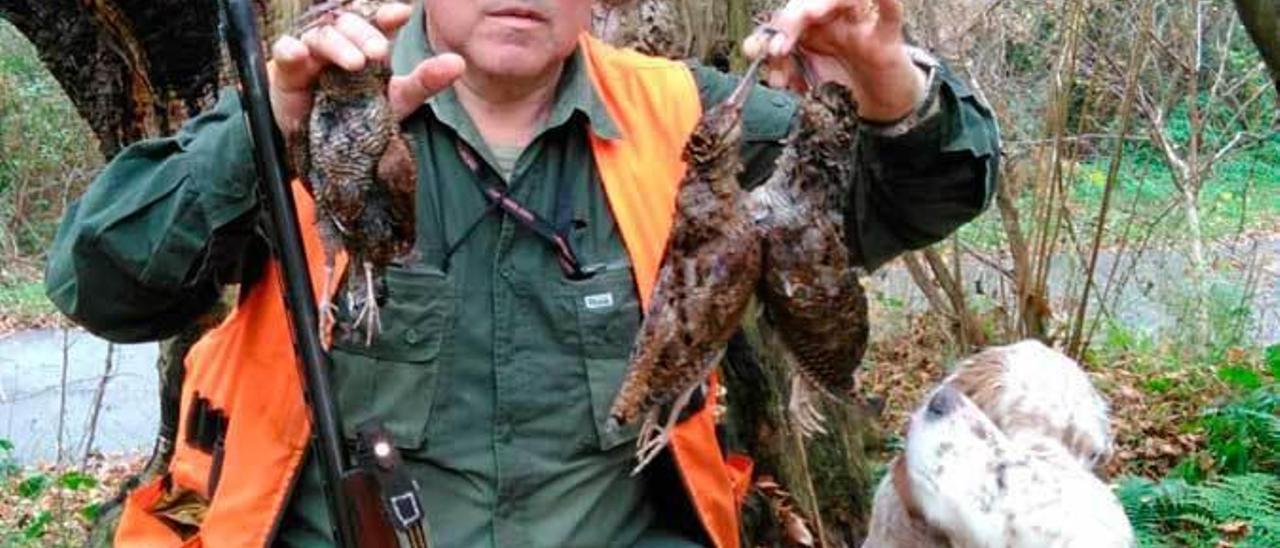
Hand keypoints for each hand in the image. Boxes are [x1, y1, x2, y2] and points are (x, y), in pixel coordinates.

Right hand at [267, 3, 465, 134]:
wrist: (324, 152)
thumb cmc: (362, 119)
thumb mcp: (397, 101)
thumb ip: (425, 81)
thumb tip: (459, 62)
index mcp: (365, 45)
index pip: (375, 21)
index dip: (386, 15)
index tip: (402, 13)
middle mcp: (339, 44)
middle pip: (348, 24)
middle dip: (364, 33)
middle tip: (379, 52)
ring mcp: (311, 55)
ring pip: (321, 35)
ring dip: (338, 44)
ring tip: (356, 63)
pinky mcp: (285, 71)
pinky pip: (284, 52)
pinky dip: (290, 50)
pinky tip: (299, 53)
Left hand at [743, 0, 925, 122]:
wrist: (880, 96)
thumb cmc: (843, 80)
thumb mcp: (805, 78)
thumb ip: (780, 65)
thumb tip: (751, 49)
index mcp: (810, 27)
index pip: (784, 21)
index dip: (766, 34)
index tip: (753, 52)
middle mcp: (832, 19)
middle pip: (807, 6)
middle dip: (788, 23)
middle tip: (777, 50)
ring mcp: (859, 25)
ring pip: (844, 1)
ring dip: (824, 3)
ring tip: (809, 13)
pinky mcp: (886, 38)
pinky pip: (889, 15)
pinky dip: (887, 2)